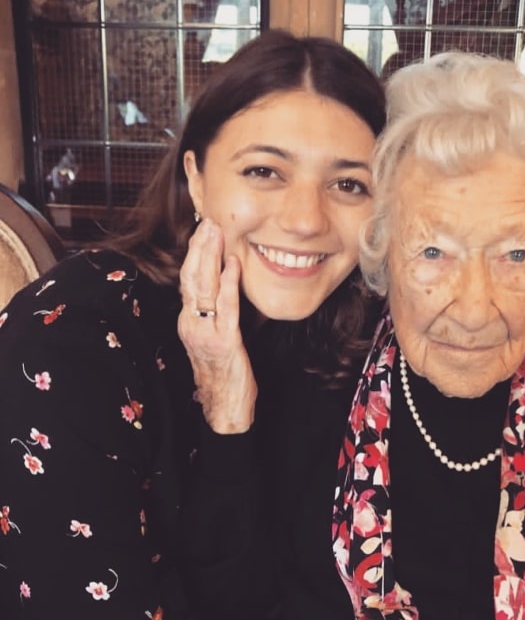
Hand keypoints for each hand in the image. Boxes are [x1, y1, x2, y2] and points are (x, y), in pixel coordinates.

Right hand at [178, 219, 256, 433]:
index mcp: (189, 320)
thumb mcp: (212, 336)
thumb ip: (212, 312)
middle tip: (208, 221)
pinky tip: (232, 265)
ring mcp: (206, 332)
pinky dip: (229, 284)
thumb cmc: (221, 371)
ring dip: (210, 257)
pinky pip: (226, 308)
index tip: (202, 229)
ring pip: (203, 288)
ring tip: (215, 233)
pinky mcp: (224, 342)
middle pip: (191, 277)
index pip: (188, 279)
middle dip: (199, 246)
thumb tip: (220, 285)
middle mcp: (191, 323)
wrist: (224, 407)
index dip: (194, 253)